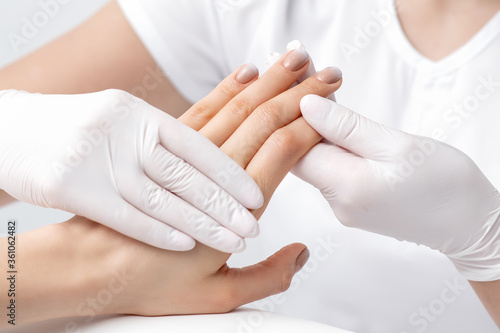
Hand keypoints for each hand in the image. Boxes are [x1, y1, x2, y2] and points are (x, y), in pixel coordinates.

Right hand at [0, 88, 262, 251]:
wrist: (15, 131)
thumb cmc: (82, 132)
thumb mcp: (123, 118)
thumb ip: (161, 135)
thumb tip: (215, 145)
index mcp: (141, 113)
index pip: (198, 144)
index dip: (229, 172)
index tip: (256, 196)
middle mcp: (124, 131)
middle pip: (185, 173)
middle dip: (224, 203)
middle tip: (254, 226)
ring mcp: (98, 156)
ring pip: (161, 196)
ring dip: (201, 222)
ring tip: (232, 241)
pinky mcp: (72, 184)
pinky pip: (124, 214)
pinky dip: (157, 230)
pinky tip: (186, 244)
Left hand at [6, 49, 341, 325]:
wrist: (91, 264)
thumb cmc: (150, 283)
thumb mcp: (216, 297)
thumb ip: (267, 277)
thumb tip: (301, 254)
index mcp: (233, 209)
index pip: (283, 151)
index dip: (311, 125)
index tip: (331, 108)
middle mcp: (212, 174)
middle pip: (265, 120)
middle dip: (301, 93)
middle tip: (327, 73)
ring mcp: (185, 155)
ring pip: (238, 106)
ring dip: (270, 80)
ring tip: (296, 61)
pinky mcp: (163, 145)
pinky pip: (203, 108)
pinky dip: (227, 87)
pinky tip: (245, 72)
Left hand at [292, 95, 499, 280]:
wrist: (469, 224)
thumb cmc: (444, 184)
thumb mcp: (397, 145)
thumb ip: (347, 127)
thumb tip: (305, 105)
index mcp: (346, 187)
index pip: (295, 146)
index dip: (289, 111)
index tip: (293, 77)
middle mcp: (336, 202)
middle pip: (300, 153)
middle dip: (298, 114)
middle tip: (303, 76)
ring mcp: (343, 206)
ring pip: (315, 159)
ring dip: (314, 126)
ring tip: (318, 89)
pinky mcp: (352, 204)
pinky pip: (330, 168)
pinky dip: (329, 143)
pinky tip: (333, 120)